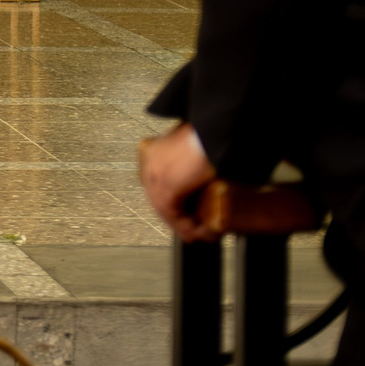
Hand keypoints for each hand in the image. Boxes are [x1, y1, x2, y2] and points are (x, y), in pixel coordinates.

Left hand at [138, 123, 218, 241]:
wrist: (214, 130)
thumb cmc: (209, 135)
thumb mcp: (192, 149)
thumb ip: (186, 164)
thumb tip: (193, 182)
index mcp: (152, 149)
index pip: (156, 184)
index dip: (170, 204)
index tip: (181, 215)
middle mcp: (149, 159)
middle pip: (157, 197)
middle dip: (174, 216)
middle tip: (188, 230)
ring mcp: (155, 172)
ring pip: (162, 207)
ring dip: (180, 225)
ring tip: (195, 235)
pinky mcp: (166, 183)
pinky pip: (170, 211)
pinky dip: (184, 225)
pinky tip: (194, 233)